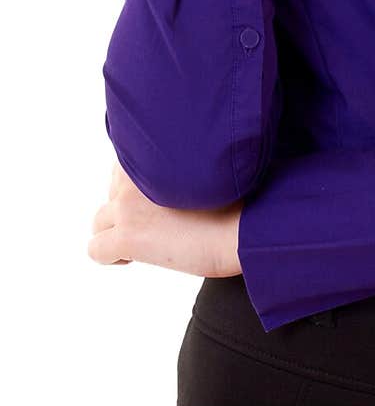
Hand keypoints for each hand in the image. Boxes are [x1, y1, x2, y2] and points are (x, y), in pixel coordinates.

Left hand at [88, 161, 242, 278]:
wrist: (248, 225)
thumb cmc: (242, 196)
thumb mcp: (207, 165)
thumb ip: (180, 163)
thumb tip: (174, 178)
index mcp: (156, 148)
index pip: (128, 161)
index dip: (143, 183)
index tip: (160, 197)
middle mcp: (135, 173)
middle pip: (113, 191)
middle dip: (130, 207)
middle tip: (160, 220)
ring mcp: (127, 205)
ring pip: (100, 221)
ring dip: (118, 230)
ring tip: (146, 240)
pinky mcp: (126, 236)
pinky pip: (96, 249)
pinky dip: (112, 256)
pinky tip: (135, 257)